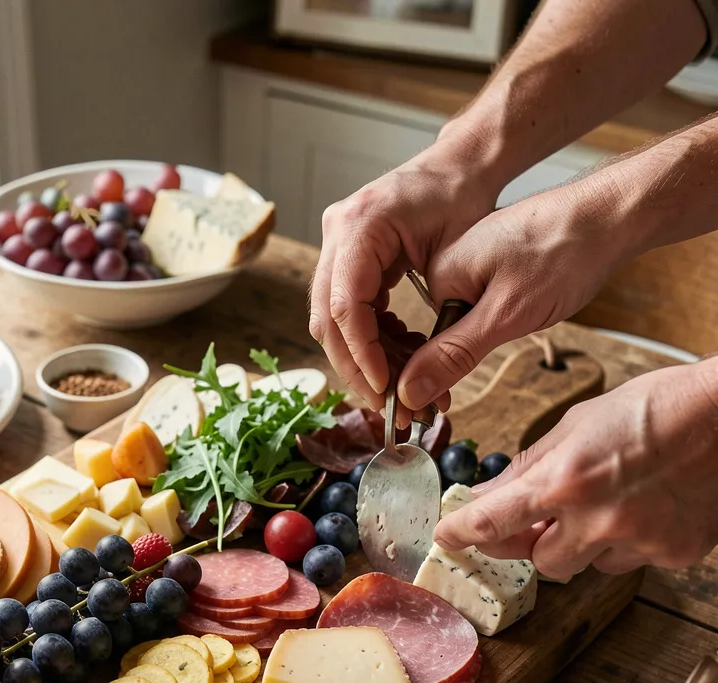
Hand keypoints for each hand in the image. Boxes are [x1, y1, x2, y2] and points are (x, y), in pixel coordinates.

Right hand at [309, 141, 498, 408]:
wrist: (459, 166)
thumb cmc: (466, 199)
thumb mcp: (462, 261)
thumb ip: (442, 325)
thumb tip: (418, 385)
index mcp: (362, 225)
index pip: (346, 306)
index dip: (362, 354)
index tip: (386, 389)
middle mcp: (337, 232)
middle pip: (328, 318)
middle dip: (355, 366)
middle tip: (385, 404)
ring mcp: (335, 243)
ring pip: (331, 318)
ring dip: (361, 357)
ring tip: (397, 385)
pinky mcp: (344, 256)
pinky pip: (344, 307)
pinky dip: (368, 336)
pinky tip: (397, 351)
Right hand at [398, 177, 633, 410]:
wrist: (612, 212)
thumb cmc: (565, 253)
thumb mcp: (506, 317)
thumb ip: (454, 355)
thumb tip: (410, 389)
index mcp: (438, 272)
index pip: (428, 338)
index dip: (451, 360)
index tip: (490, 351)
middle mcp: (449, 259)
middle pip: (449, 326)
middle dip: (485, 334)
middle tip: (525, 310)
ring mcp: (474, 254)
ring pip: (474, 312)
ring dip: (504, 317)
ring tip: (539, 292)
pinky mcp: (498, 253)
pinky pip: (492, 294)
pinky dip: (515, 301)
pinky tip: (540, 287)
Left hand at [433, 362, 717, 576]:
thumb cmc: (655, 406)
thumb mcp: (577, 424)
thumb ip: (530, 466)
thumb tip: (492, 493)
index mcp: (565, 481)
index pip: (493, 523)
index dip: (462, 534)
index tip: (447, 538)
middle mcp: (598, 520)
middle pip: (540, 562)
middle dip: (534, 542)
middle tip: (538, 520)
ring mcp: (640, 541)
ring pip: (586, 565)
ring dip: (582, 543)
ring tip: (608, 499)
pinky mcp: (674, 553)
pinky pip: (629, 561)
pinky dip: (626, 541)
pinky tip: (642, 506)